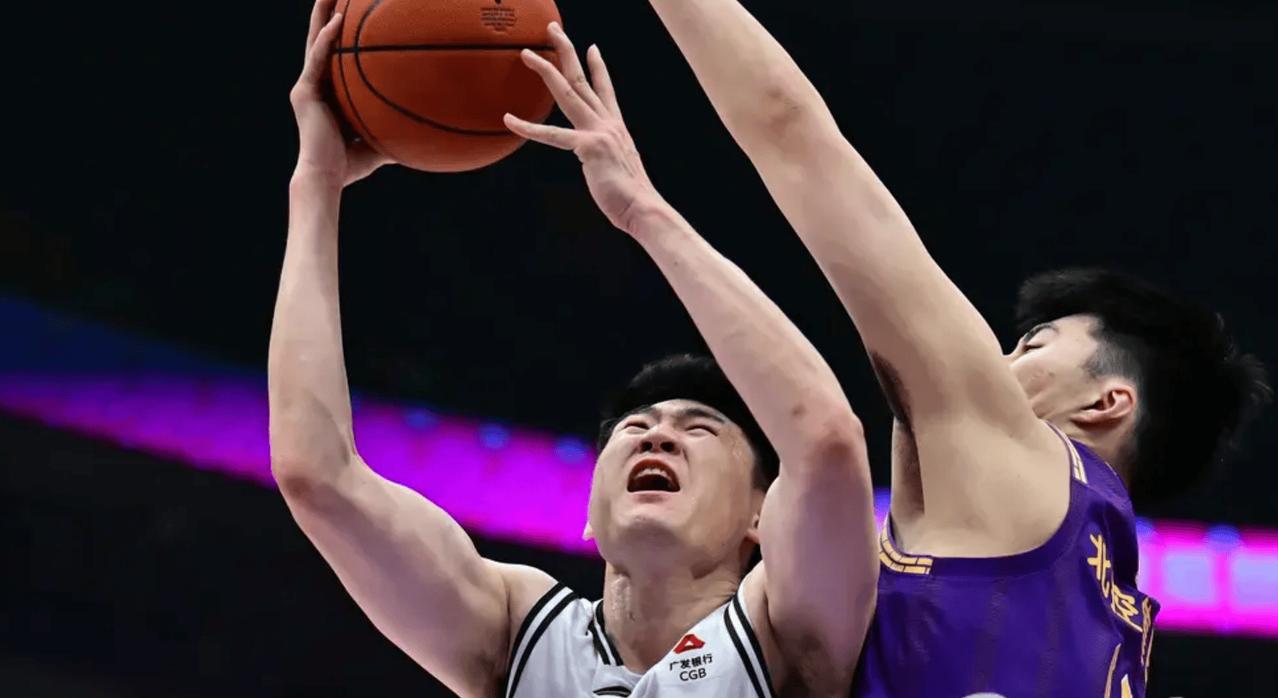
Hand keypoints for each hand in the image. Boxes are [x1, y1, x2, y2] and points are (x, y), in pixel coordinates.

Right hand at [290, 0, 389, 187]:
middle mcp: (315, 84)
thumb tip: (422, 132)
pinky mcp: (304, 91)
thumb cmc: (350, 164)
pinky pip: (317, 59)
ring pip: (316, 41)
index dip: (341, 31)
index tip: (353, 9)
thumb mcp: (377, 139)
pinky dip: (327, 39)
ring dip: (324, 13)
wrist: (327, 178)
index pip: (335, 54)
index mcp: (329, 92)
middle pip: (323, 39)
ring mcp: (307, 85)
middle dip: (329, 12)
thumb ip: (392, 128)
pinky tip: (338, 20)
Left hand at [505, 24, 663, 233]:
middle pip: (582, 79)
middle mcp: (608, 123)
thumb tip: (603, 164)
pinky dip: (528, 127)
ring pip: (568, 91)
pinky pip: (552, 135)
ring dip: (546, 68)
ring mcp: (598, 132)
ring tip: (527, 53)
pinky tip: (510, 120)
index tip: (592, 48)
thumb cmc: (630, 198)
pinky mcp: (588, 148)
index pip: (605, 90)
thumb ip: (607, 159)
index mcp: (616, 128)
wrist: (644, 208)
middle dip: (566, 51)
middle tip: (552, 30)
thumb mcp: (619, 170)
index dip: (598, 67)